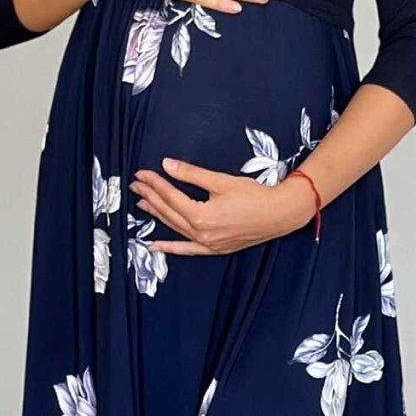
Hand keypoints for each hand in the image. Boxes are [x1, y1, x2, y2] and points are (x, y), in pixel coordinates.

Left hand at [128, 157, 318, 254]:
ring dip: (157, 215)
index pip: (170, 197)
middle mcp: (201, 233)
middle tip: (135, 185)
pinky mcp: (214, 249)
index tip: (142, 174)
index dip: (154, 183)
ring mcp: (207, 244)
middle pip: (168, 212)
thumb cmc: (254, 196)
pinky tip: (155, 246)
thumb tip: (167, 165)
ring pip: (174, 228)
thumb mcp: (220, 181)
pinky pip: (187, 249)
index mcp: (201, 215)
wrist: (279, 215)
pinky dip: (171, 247)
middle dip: (150, 197)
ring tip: (141, 204)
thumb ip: (191, 174)